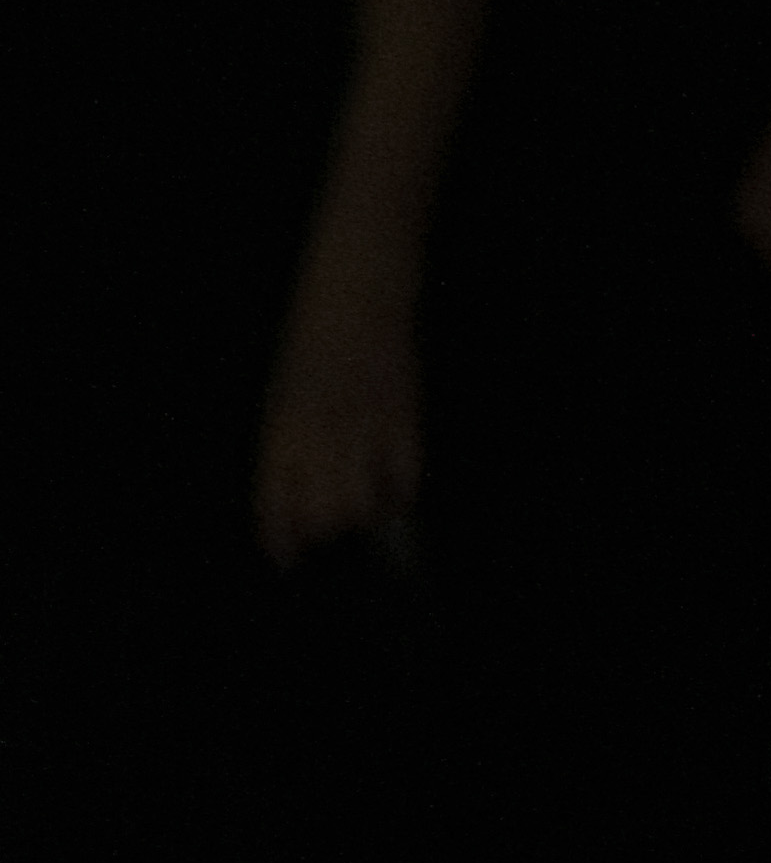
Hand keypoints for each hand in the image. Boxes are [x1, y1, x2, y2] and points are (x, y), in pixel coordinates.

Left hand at [254, 265, 423, 564]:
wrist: (352, 301)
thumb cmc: (309, 348)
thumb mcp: (280, 399)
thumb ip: (286, 449)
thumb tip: (294, 503)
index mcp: (281, 432)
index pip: (275, 504)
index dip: (281, 541)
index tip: (289, 561)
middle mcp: (318, 438)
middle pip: (322, 516)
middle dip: (327, 534)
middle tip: (333, 533)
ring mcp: (362, 430)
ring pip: (363, 506)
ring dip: (365, 518)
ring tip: (367, 512)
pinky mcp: (403, 421)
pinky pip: (405, 479)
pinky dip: (401, 494)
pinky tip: (396, 491)